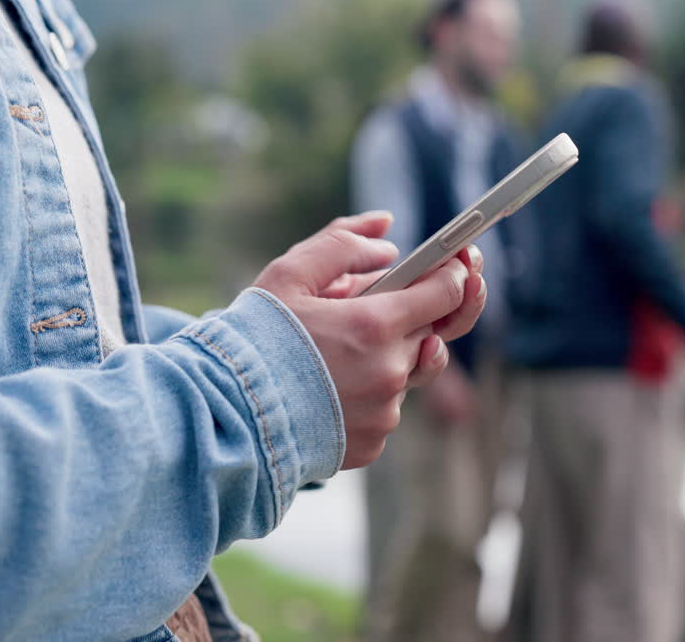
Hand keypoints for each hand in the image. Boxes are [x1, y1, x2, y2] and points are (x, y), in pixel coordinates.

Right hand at [255, 212, 486, 468]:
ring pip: (407, 372)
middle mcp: (390, 372)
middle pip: (434, 332)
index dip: (458, 272)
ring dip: (387, 355)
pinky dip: (367, 393)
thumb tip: (386, 241)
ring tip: (339, 351)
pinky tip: (328, 388)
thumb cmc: (252, 341)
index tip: (458, 260)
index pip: (448, 292)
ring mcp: (385, 413)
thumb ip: (342, 245)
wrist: (226, 416)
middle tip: (397, 299)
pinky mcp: (374, 443)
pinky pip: (385, 408)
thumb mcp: (289, 275)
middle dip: (418, 312)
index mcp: (375, 325)